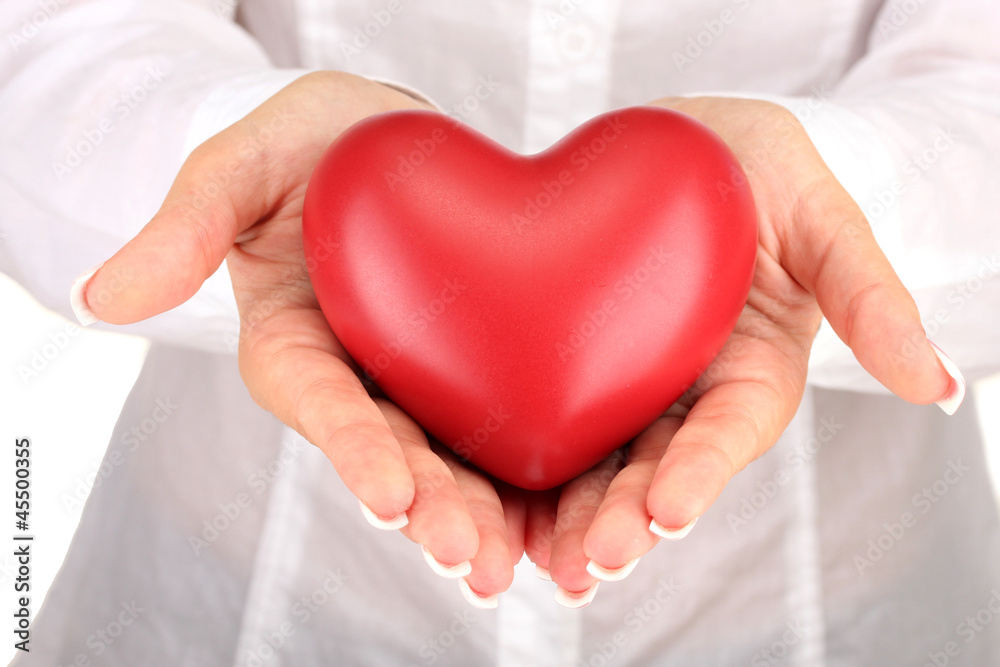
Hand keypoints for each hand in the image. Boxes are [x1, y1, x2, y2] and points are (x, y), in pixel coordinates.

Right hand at [73, 71, 520, 597]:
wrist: (375, 145)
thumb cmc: (301, 149)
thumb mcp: (237, 168)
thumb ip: (186, 225)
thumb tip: (104, 299)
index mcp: (293, 344)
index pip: (319, 403)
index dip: (352, 447)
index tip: (385, 496)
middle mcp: (355, 378)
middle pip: (391, 450)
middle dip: (427, 505)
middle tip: (468, 557)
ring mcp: (414, 380)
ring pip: (449, 456)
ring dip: (481, 513)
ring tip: (512, 565)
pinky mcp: (470, 369)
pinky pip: (501, 422)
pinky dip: (528, 472)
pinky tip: (562, 517)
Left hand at [522, 96, 963, 601]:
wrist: (693, 149)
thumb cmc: (771, 174)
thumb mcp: (826, 220)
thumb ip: (870, 295)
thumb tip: (938, 384)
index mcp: (752, 372)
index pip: (727, 433)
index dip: (698, 472)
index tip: (667, 510)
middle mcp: (688, 391)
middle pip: (655, 466)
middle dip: (622, 516)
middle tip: (586, 561)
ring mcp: (631, 382)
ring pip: (597, 459)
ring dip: (569, 512)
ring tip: (535, 559)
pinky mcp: (579, 361)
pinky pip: (548, 412)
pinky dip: (525, 459)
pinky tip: (493, 499)